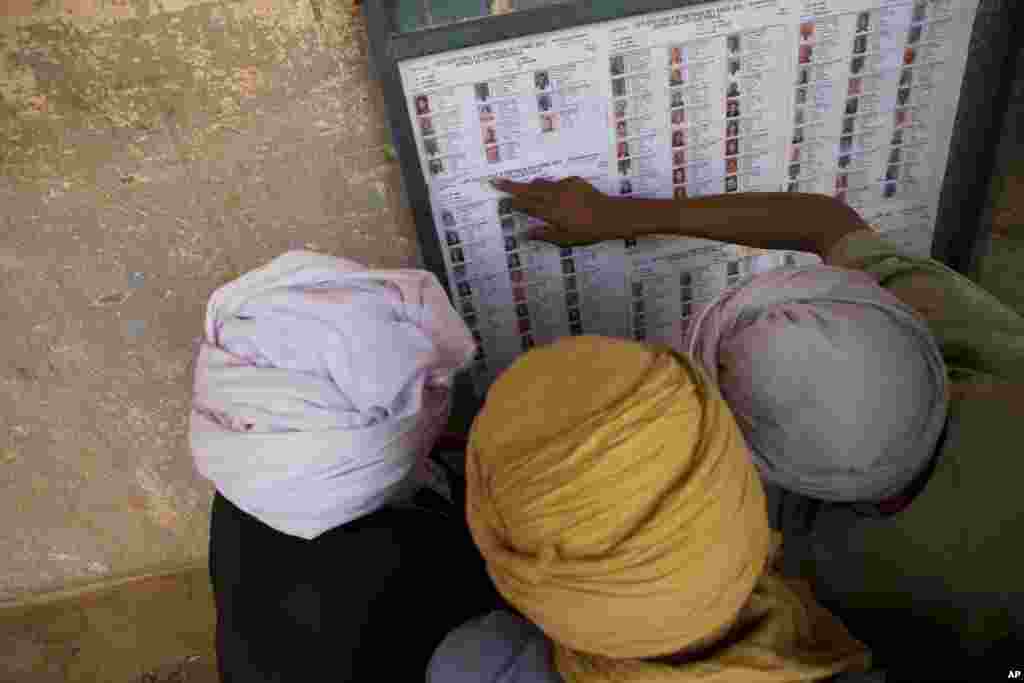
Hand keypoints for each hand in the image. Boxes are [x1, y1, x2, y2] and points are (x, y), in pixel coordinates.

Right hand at [491, 177, 621, 245]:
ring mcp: (564, 187)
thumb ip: (544, 235)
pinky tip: (557, 193)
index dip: (512, 202)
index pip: (525, 205)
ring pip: (542, 183)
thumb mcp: (565, 239)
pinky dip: (553, 187)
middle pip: (527, 189)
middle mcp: (554, 196)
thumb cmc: (588, 231)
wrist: (611, 216)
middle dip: (511, 186)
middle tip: (496, 181)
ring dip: (530, 185)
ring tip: (522, 186)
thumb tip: (524, 235)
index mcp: (549, 211)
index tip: (501, 199)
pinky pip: (559, 182)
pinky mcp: (575, 182)